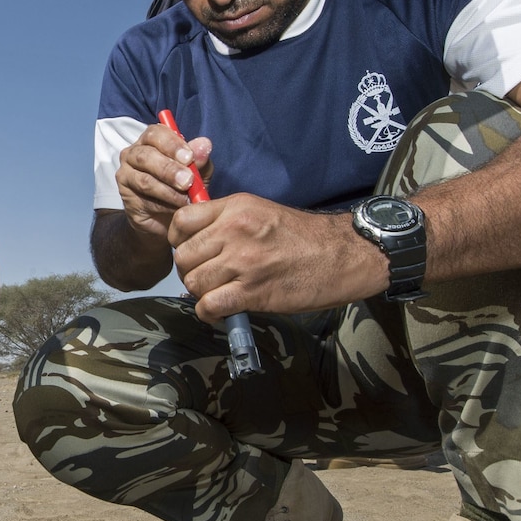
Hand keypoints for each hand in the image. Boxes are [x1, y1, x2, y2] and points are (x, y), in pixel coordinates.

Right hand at [115, 124, 212, 239]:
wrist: (168, 218)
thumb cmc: (183, 188)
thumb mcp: (198, 173)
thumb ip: (199, 159)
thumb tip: (204, 143)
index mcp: (151, 141)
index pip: (155, 133)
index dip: (172, 144)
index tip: (189, 157)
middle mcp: (133, 154)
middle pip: (146, 156)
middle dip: (169, 169)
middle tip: (188, 180)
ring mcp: (126, 176)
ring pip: (144, 180)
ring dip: (168, 190)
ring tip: (186, 200)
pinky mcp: (126, 198)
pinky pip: (143, 201)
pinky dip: (163, 205)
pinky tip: (176, 210)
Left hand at [168, 194, 388, 320]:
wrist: (341, 255)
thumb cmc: (304, 237)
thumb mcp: (262, 212)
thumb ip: (227, 220)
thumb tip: (197, 238)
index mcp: (235, 207)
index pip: (181, 221)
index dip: (179, 241)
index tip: (192, 250)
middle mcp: (234, 231)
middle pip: (184, 256)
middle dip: (190, 271)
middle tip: (206, 277)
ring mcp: (242, 262)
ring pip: (193, 282)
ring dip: (201, 293)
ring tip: (217, 293)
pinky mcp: (252, 291)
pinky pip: (208, 305)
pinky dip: (209, 313)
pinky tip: (220, 311)